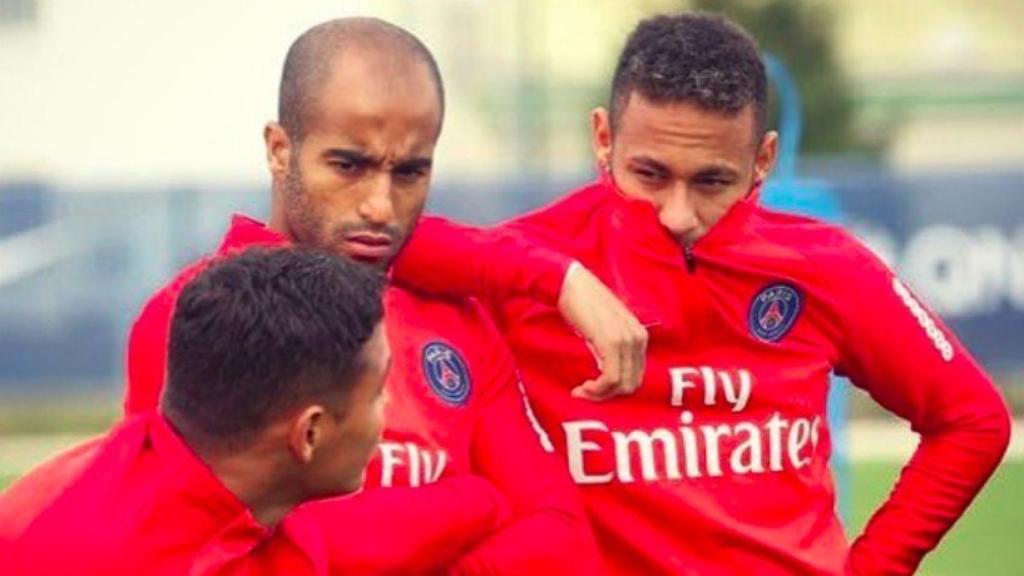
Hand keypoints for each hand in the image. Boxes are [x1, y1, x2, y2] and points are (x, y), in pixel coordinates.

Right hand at [557, 262, 648, 399]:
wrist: (569, 283)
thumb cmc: (582, 303)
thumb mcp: (605, 327)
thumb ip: (613, 347)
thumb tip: (609, 373)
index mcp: (640, 335)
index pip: (636, 376)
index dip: (615, 389)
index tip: (593, 390)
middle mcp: (638, 338)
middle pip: (631, 384)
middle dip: (607, 395)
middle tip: (585, 393)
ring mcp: (626, 340)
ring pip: (621, 385)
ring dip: (599, 394)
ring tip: (581, 391)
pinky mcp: (611, 342)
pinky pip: (611, 378)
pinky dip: (597, 389)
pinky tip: (582, 387)